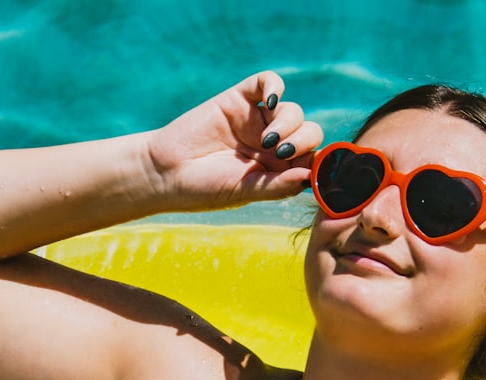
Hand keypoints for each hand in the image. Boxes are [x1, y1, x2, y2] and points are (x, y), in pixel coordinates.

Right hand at [145, 71, 323, 211]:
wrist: (166, 172)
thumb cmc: (205, 189)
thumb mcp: (245, 191)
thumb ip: (277, 185)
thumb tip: (309, 179)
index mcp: (279, 169)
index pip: (313, 158)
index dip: (319, 161)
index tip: (314, 169)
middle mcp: (273, 144)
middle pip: (309, 133)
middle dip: (303, 141)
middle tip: (280, 152)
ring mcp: (257, 120)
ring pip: (292, 110)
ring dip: (288, 123)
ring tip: (266, 141)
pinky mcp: (239, 99)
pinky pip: (267, 82)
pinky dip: (274, 87)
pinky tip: (269, 101)